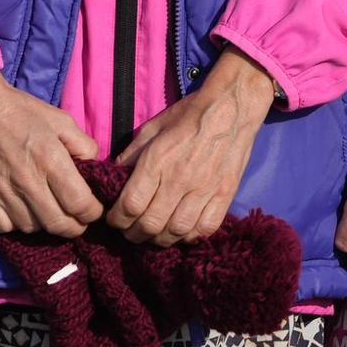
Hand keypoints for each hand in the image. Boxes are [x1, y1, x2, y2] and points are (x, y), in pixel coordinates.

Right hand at [0, 71, 102, 237]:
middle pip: (58, 224)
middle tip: (78, 220)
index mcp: (51, 159)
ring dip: (46, 225)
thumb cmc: (23, 112)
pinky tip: (24, 210)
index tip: (94, 210)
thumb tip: (94, 171)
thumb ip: (84, 146)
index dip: (93, 213)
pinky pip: (5, 228)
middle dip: (75, 227)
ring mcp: (2, 192)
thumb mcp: (63, 121)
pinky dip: (18, 225)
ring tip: (51, 211)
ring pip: (32, 229)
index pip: (80, 204)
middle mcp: (27, 181)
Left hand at [107, 51, 276, 246]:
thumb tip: (114, 176)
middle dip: (134, 234)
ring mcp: (205, 189)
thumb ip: (132, 154)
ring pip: (176, 231)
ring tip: (155, 234)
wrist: (233, 106)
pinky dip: (190, 236)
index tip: (115, 219)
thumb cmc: (190, 114)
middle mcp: (180, 179)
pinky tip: (183, 230)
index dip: (117, 220)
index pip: (130, 205)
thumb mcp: (154, 128)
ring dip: (160, 239)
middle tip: (131, 231)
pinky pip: (204, 229)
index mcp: (158, 161)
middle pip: (150, 225)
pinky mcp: (225, 194)